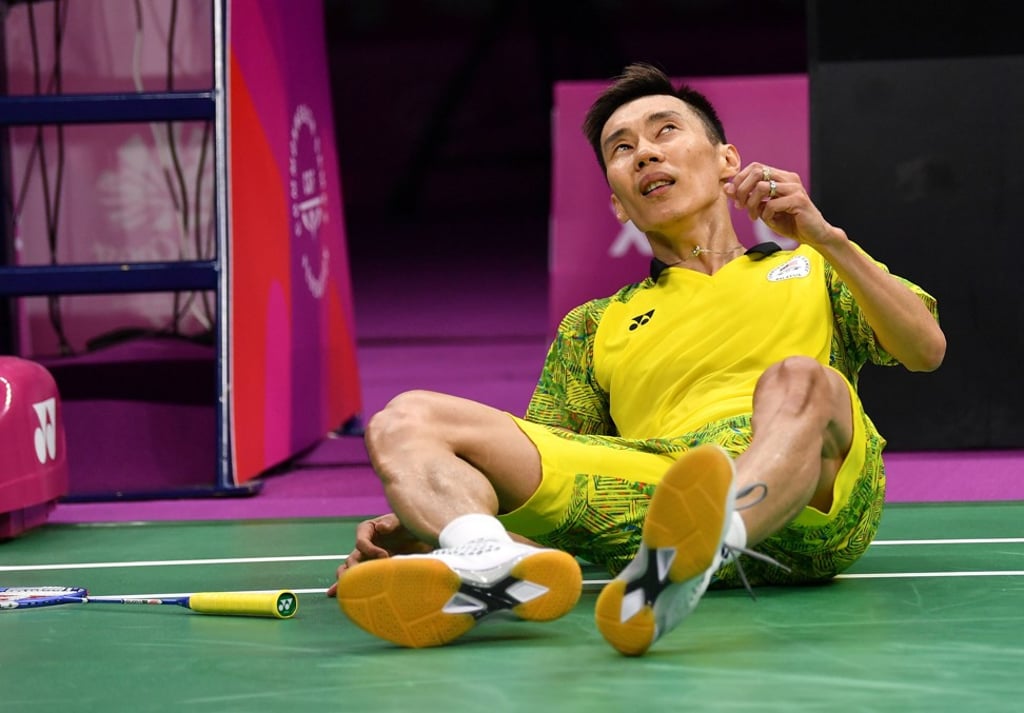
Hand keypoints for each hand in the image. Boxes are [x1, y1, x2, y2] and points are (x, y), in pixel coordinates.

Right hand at [325, 513, 432, 596]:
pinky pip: (355, 577)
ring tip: (342, 589)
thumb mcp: (403, 521)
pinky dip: (344, 584)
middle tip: (364, 579)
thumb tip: (381, 527)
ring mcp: (365, 558)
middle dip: (355, 570)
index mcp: (368, 529)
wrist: (421, 540)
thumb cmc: (409, 525)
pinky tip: (334, 593)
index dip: (370, 550)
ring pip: (348, 569)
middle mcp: (364, 545)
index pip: (361, 542)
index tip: (385, 556)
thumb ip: (392, 522)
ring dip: (345, 579)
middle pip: (351, 559)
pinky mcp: (370, 569)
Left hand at [724, 163, 841, 248]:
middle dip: (742, 190)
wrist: (813, 235)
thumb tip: (727, 188)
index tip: (736, 198)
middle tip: (741, 207)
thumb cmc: (789, 222)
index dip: (740, 180)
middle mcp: (788, 178)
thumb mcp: (763, 210)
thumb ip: (748, 198)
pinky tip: (769, 220)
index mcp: (781, 177)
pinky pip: (772, 203)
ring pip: (762, 187)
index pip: (755, 167)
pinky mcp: (799, 200)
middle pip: (757, 171)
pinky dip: (766, 214)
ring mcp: (795, 188)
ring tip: (753, 216)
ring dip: (752, 204)